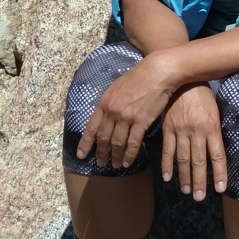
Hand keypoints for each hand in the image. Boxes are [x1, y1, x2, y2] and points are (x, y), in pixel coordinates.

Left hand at [77, 51, 174, 171]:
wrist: (156, 72)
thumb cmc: (137, 77)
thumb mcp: (115, 87)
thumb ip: (108, 102)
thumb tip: (103, 116)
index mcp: (104, 103)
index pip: (91, 128)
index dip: (85, 144)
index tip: (81, 155)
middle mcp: (113, 112)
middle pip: (104, 138)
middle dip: (101, 153)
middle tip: (100, 164)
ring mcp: (127, 117)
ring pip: (117, 143)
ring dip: (115, 156)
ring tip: (114, 165)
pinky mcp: (141, 121)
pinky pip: (133, 143)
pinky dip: (129, 155)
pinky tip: (127, 162)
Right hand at [161, 85, 227, 202]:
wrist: (183, 79)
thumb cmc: (203, 96)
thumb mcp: (215, 111)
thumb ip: (215, 131)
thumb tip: (216, 151)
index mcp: (212, 127)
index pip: (218, 155)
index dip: (220, 173)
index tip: (220, 188)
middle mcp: (197, 132)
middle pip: (200, 162)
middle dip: (200, 182)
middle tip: (199, 198)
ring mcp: (181, 131)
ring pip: (183, 159)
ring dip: (185, 177)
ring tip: (186, 191)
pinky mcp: (168, 129)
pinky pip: (167, 150)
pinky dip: (167, 165)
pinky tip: (167, 178)